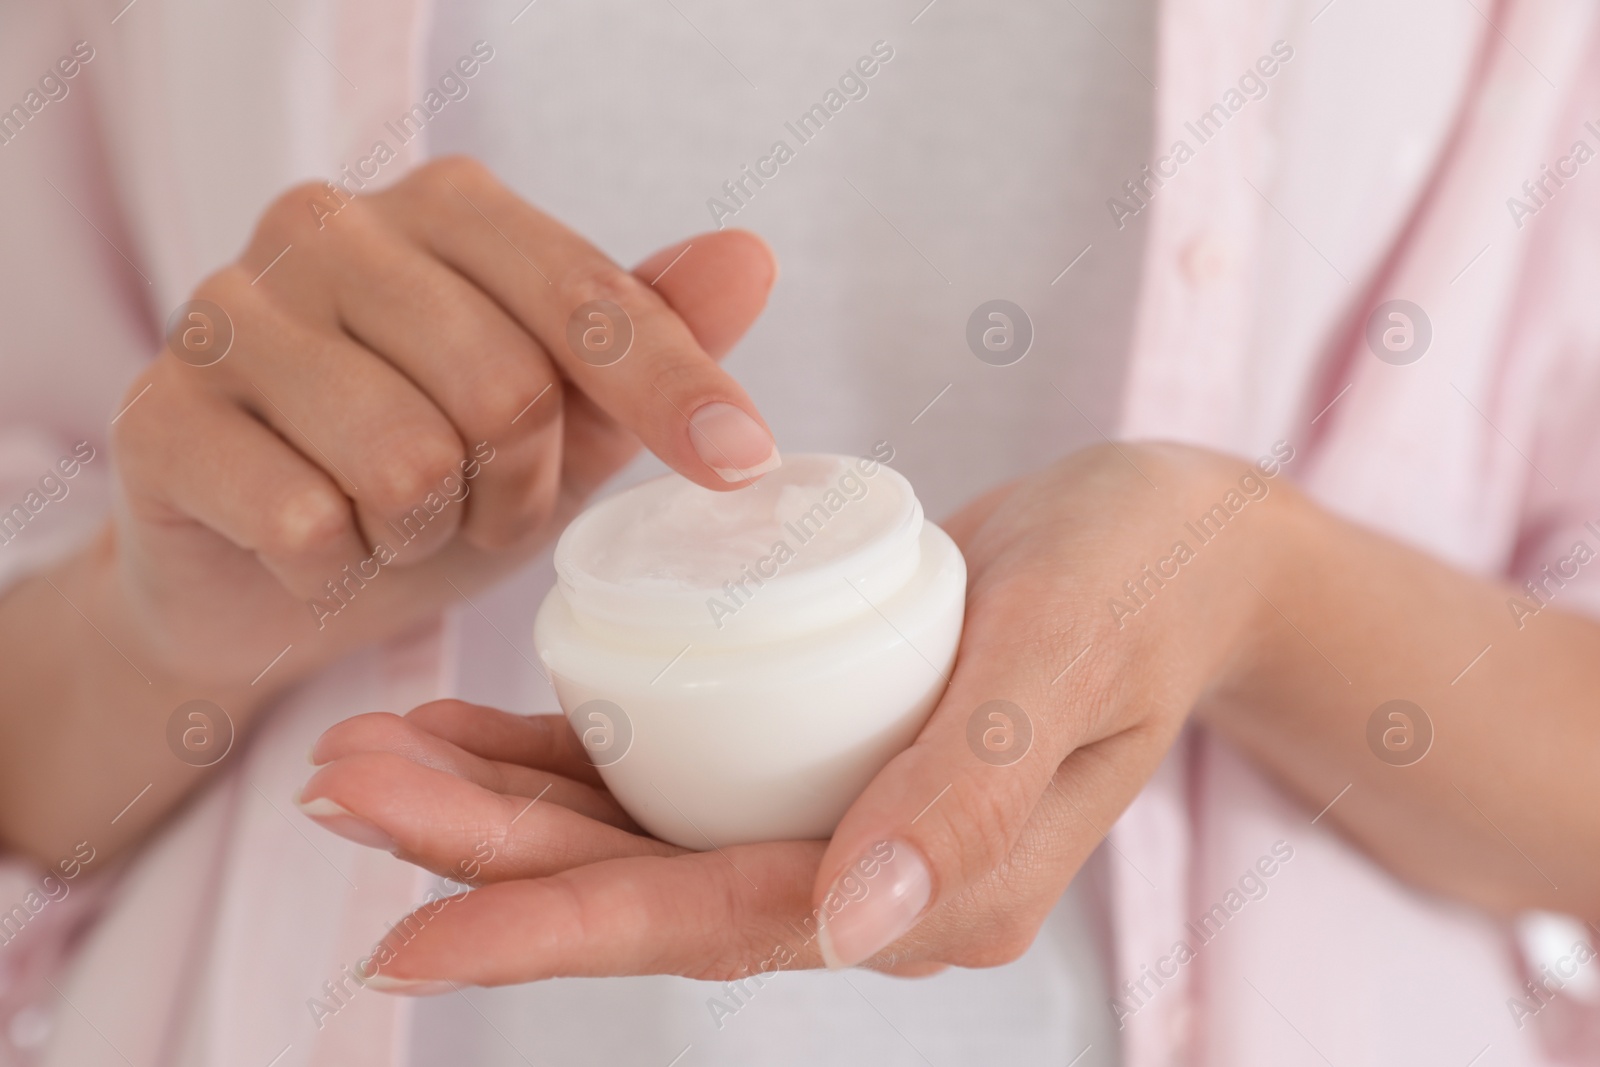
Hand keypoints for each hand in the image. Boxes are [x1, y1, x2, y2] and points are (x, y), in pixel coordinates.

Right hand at [105, 156, 778, 690]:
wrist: (270, 575)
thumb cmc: (434, 476)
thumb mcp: (563, 413)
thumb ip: (646, 332)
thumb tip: (751, 257)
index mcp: (444, 207)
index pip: (586, 292)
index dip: (673, 389)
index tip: (743, 464)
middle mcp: (326, 226)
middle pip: (503, 388)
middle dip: (520, 488)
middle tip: (484, 506)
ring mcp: (227, 311)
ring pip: (405, 463)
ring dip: (428, 533)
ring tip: (398, 524)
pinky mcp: (158, 414)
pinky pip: (305, 524)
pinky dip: (337, 570)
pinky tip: (316, 547)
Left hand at [300, 443, 1296, 985]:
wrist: (1180, 539)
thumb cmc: (1141, 580)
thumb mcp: (1071, 650)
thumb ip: (971, 782)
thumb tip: (861, 919)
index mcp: (931, 888)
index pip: (715, 918)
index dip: (557, 926)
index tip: (407, 933)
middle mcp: (869, 876)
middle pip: (645, 881)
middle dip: (483, 857)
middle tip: (338, 792)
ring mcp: (836, 817)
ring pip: (637, 831)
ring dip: (496, 807)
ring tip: (366, 765)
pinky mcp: (812, 750)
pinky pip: (670, 769)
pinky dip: (564, 754)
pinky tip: (470, 733)